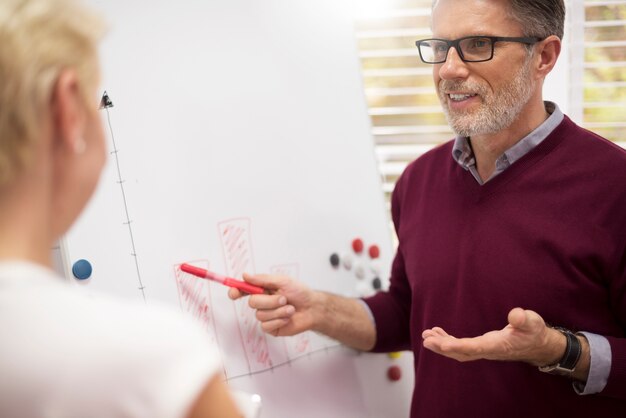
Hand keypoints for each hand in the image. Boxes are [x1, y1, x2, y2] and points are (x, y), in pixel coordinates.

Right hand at [228, 273, 317, 336]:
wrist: (313, 309)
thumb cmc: (300, 293)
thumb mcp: (283, 281)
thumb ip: (263, 279)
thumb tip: (245, 275)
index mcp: (263, 290)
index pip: (244, 290)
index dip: (236, 291)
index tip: (234, 293)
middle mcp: (263, 303)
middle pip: (252, 303)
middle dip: (269, 301)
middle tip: (284, 299)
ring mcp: (266, 316)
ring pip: (260, 315)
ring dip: (278, 311)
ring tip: (290, 309)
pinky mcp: (270, 328)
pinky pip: (266, 326)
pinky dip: (279, 320)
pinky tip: (288, 318)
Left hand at [421, 307, 564, 365]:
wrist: (537, 344)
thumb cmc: (534, 331)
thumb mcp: (532, 322)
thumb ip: (524, 319)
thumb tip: (515, 315)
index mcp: (498, 346)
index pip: (475, 348)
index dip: (459, 347)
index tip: (443, 345)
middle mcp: (488, 351)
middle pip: (462, 353)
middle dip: (443, 347)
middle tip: (426, 339)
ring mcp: (483, 350)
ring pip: (459, 351)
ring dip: (442, 345)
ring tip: (426, 335)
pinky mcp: (481, 346)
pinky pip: (461, 347)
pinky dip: (448, 341)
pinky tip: (437, 333)